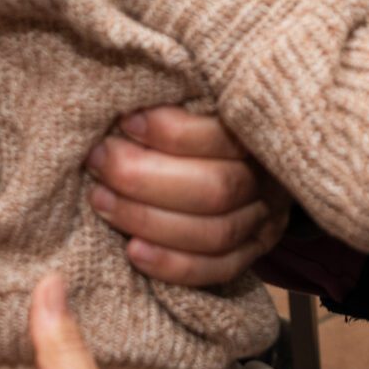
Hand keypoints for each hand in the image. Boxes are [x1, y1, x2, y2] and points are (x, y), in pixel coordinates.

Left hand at [85, 107, 291, 285]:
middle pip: (216, 189)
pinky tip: (133, 252)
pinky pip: (217, 270)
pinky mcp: (252, 252)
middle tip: (99, 161)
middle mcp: (269, 179)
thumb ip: (175, 99)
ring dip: (148, 219)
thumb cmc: (205, 121)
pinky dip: (173, 265)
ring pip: (215, 233)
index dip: (171, 132)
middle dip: (145, 178)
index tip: (127, 122)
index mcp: (260, 131)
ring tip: (101, 200)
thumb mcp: (201, 99)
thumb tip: (125, 104)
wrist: (245, 157)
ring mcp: (265, 220)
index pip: (223, 136)